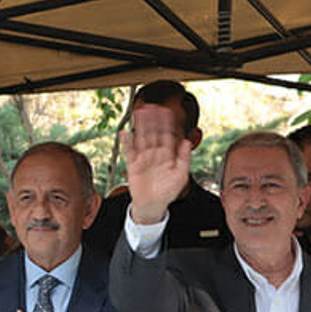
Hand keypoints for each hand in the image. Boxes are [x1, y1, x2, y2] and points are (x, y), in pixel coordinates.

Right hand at [123, 105, 191, 223]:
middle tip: (152, 105)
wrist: (153, 205)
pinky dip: (126, 142)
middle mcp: (155, 154)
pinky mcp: (133, 165)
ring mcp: (144, 158)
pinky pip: (129, 151)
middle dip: (153, 120)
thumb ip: (184, 158)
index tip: (167, 111)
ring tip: (139, 112)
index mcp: (168, 155)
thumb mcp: (181, 175)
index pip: (167, 135)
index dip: (167, 123)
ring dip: (140, 126)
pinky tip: (123, 133)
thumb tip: (187, 142)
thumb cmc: (168, 191)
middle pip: (154, 132)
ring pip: (142, 138)